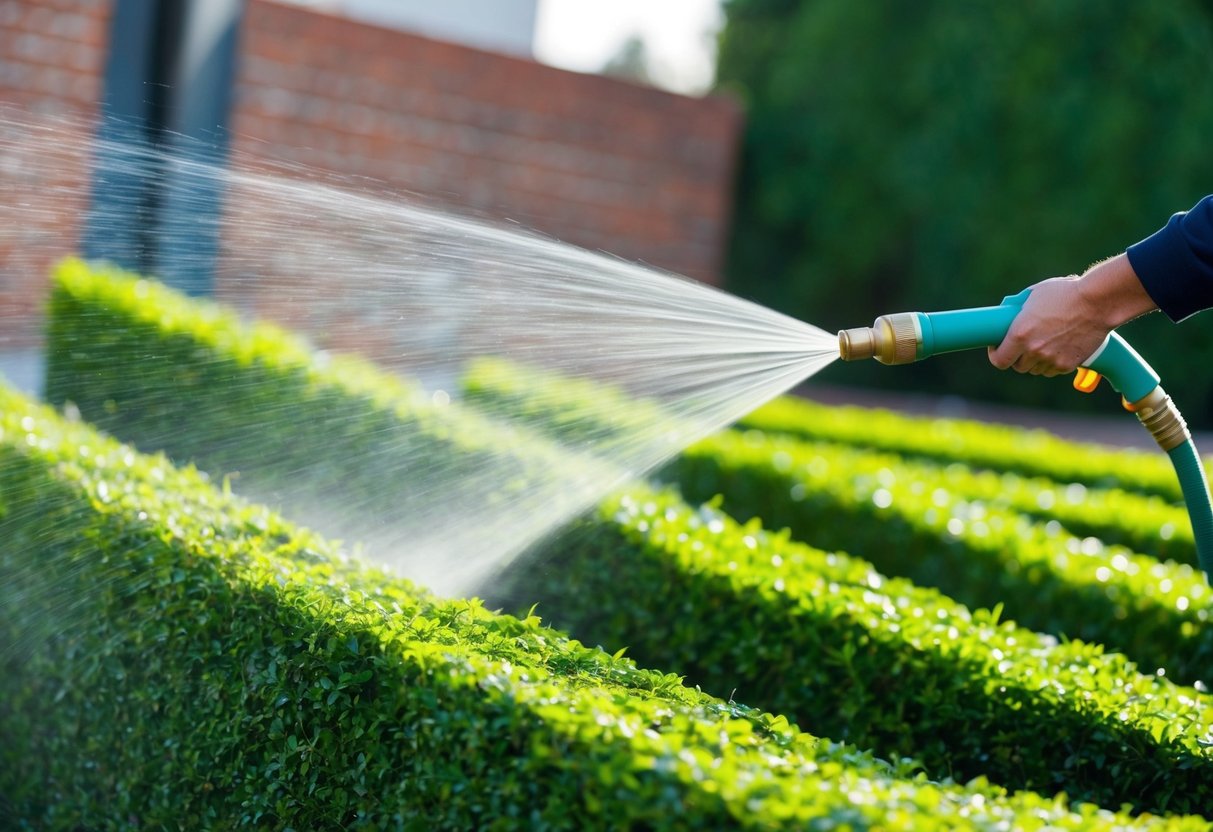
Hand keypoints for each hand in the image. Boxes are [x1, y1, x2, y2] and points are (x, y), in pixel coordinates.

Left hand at [988, 254, 1156, 375]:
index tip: (998, 349)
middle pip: (1018, 366)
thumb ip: (1018, 309)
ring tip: (1043, 345)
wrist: (1098, 301)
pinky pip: (1053, 370)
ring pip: (1036, 369)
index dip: (996, 356)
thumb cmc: (1065, 293)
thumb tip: (1007, 312)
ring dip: (1035, 361)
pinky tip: (1057, 348)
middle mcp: (1033, 350)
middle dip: (1017, 357)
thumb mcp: (1034, 295)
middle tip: (1022, 346)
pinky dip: (1053, 363)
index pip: (999, 360)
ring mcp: (1051, 359)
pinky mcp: (1068, 365)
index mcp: (1019, 334)